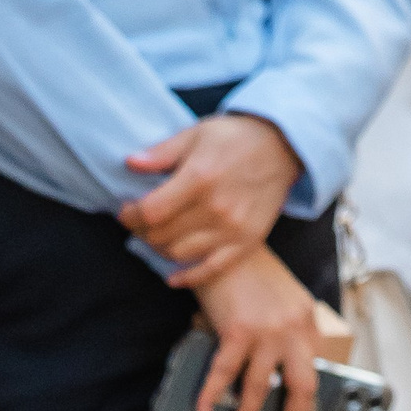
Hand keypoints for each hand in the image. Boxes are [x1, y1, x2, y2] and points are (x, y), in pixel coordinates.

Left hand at [119, 112, 298, 285]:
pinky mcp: (246, 242)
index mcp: (199, 178)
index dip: (131, 215)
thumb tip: (131, 163)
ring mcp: (232, 229)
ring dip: (161, 249)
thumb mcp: (197, 134)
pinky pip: (210, 270)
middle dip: (143, 231)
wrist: (283, 146)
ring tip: (158, 237)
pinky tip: (173, 276)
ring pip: (180, 254)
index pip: (151, 212)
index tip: (127, 211)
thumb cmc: (235, 137)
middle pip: (162, 236)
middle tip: (140, 224)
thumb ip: (163, 153)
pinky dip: (187, 277)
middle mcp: (215, 207)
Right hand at [188, 246, 336, 410]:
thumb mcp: (281, 298)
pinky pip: (225, 373)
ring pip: (258, 387)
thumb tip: (277, 365)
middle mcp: (293, 328)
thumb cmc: (249, 270)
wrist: (226, 241)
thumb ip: (286, 329)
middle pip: (301, 385)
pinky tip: (204, 409)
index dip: (307, 399)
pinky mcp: (238, 331)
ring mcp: (266, 332)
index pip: (314, 368)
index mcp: (307, 320)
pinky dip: (212, 393)